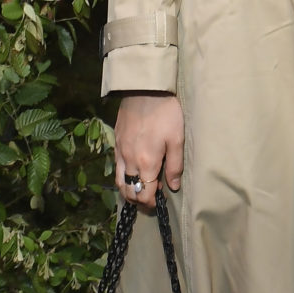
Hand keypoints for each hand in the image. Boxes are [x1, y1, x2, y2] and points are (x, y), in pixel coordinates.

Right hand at [114, 93, 183, 213]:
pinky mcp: (116, 142)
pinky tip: (132, 172)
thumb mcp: (177, 139)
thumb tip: (173, 186)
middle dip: (139, 200)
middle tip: (150, 198)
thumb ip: (175, 166)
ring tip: (140, 189)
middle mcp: (129, 161)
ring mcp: (120, 151)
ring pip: (119, 181)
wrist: (145, 89)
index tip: (159, 202)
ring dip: (129, 190)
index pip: (145, 194)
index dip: (151, 203)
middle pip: (129, 191)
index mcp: (146, 163)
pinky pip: (116, 167)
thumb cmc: (166, 113)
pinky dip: (122, 176)